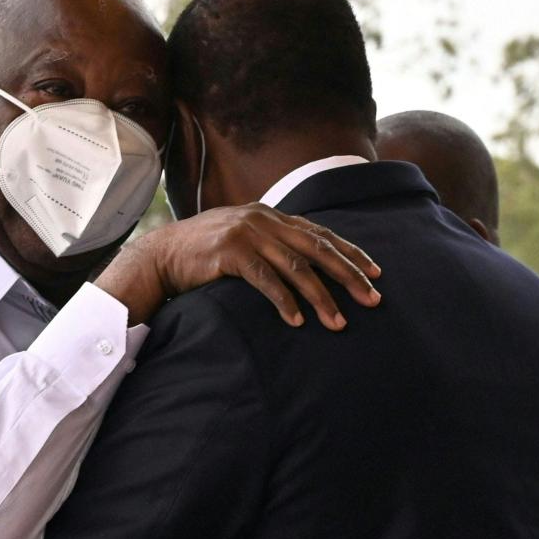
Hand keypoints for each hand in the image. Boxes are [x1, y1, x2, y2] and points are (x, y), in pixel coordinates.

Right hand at [95, 204, 380, 326]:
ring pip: (297, 267)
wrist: (162, 256)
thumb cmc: (205, 255)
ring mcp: (248, 234)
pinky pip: (266, 280)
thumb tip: (306, 263)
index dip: (352, 253)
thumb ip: (273, 244)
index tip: (376, 274)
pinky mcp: (231, 254)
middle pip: (319, 248)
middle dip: (349, 275)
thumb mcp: (245, 240)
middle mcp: (265, 219)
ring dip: (321, 297)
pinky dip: (285, 302)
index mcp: (273, 215)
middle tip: (373, 300)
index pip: (322, 234)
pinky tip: (298, 321)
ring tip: (338, 323)